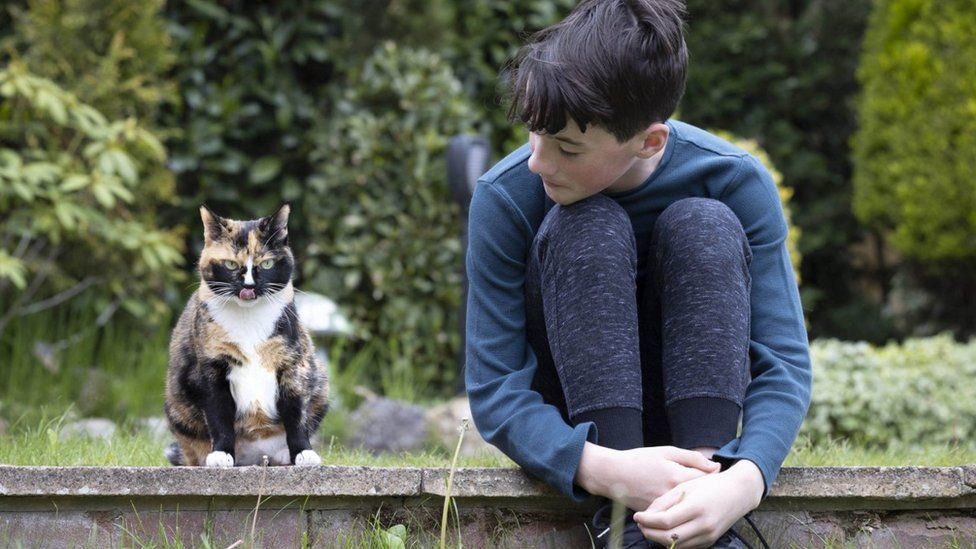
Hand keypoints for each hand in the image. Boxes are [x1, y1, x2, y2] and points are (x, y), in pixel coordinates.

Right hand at [575, 442, 720, 510]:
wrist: (612, 474)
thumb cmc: (639, 459)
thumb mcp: (667, 452)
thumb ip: (692, 458)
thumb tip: (715, 466)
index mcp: (678, 477)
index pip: (706, 480)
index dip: (711, 477)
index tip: (712, 473)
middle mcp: (673, 495)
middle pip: (699, 497)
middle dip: (704, 492)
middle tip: (706, 486)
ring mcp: (664, 507)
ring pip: (687, 507)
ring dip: (692, 501)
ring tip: (692, 494)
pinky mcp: (656, 514)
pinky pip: (673, 513)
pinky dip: (678, 508)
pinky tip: (679, 502)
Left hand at [633, 460, 763, 547]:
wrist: (738, 492)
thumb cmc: (709, 485)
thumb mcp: (685, 486)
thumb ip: (664, 501)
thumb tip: (646, 515)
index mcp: (696, 507)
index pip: (665, 521)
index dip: (647, 521)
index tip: (637, 516)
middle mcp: (703, 525)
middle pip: (668, 538)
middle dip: (650, 533)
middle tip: (641, 524)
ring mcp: (708, 536)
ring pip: (676, 546)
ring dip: (660, 539)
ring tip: (650, 527)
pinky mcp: (710, 542)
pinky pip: (686, 547)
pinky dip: (673, 542)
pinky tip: (666, 531)